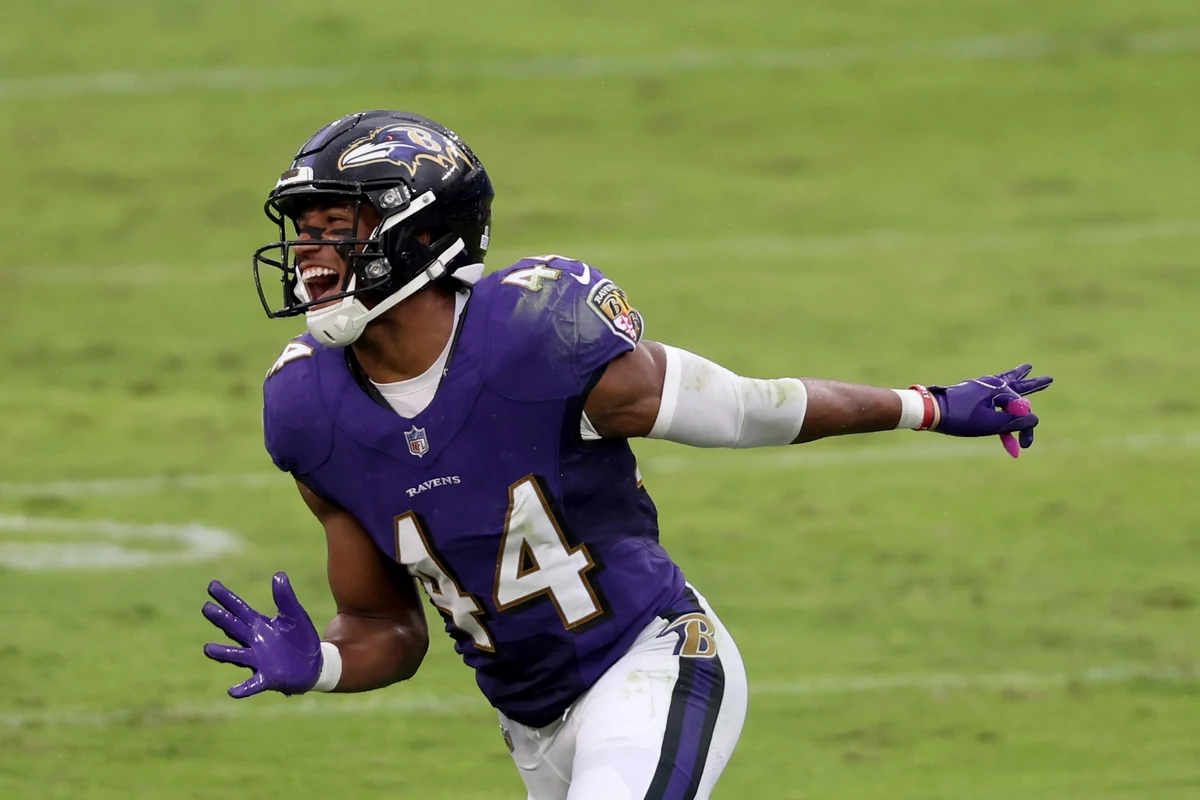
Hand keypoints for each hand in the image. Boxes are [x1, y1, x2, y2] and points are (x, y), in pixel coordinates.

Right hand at [202, 572, 322, 697]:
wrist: (314, 663)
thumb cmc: (300, 638)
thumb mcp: (294, 615)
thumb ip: (286, 597)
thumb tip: (278, 574)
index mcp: (259, 625)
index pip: (239, 609)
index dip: (226, 598)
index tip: (212, 585)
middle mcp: (254, 641)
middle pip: (234, 628)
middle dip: (221, 619)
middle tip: (206, 608)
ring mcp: (257, 660)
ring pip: (236, 656)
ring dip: (223, 653)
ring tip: (208, 648)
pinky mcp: (267, 677)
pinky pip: (252, 683)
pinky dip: (243, 688)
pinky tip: (233, 691)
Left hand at [927, 364, 1052, 448]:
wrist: (930, 410)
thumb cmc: (960, 417)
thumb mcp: (991, 424)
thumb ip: (1014, 422)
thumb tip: (1035, 419)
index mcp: (999, 388)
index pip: (1023, 410)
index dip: (1025, 430)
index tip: (1023, 446)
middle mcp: (991, 384)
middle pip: (1018, 384)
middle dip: (1033, 384)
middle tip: (1048, 379)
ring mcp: (980, 387)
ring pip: (1005, 382)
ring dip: (1018, 378)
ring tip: (1027, 368)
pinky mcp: (971, 392)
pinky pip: (993, 391)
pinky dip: (1002, 389)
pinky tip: (1003, 379)